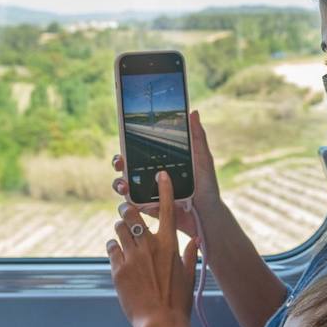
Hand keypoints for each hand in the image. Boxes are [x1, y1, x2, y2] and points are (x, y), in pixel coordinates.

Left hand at [107, 172, 198, 326]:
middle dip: (127, 209)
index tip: (160, 176)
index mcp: (169, 244)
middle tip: (126, 211)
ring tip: (124, 236)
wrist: (160, 323)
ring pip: (119, 228)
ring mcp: (132, 256)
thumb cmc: (177, 301)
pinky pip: (111, 247)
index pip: (167, 209)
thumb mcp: (189, 276)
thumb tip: (196, 241)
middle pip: (132, 213)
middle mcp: (149, 245)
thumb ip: (190, 254)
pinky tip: (119, 254)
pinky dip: (114, 247)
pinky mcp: (118, 269)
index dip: (164, 189)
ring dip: (121, 228)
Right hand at [110, 110, 222, 238]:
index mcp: (160, 162)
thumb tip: (193, 112)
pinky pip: (132, 207)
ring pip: (125, 186)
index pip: (138, 151)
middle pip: (126, 167)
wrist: (207, 215)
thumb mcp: (203, 159)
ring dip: (119, 184)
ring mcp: (147, 194)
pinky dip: (128, 204)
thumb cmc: (206, 185)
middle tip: (120, 163)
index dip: (127, 146)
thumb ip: (197, 137)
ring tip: (124, 186)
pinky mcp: (148, 210)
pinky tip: (131, 202)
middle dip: (118, 163)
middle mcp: (150, 176)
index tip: (123, 143)